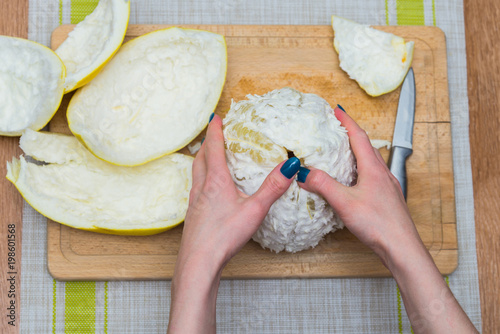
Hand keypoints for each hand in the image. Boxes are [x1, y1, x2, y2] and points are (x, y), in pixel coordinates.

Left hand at [168, 114, 299, 333]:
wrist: (198, 262)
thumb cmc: (224, 236)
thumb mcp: (254, 210)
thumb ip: (272, 188)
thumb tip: (290, 166)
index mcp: (216, 181)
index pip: (214, 148)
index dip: (215, 130)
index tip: (216, 116)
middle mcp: (201, 188)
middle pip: (200, 157)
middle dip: (207, 142)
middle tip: (212, 132)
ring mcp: (194, 202)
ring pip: (195, 172)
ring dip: (201, 159)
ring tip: (207, 156)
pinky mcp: (193, 215)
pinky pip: (195, 188)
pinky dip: (200, 178)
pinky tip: (207, 189)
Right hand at [297, 106, 419, 264]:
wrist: (402, 248)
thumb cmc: (379, 225)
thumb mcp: (345, 203)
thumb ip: (323, 185)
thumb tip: (304, 172)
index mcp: (373, 169)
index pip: (359, 137)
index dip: (346, 121)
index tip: (336, 109)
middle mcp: (382, 174)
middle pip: (366, 146)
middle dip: (351, 133)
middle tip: (337, 126)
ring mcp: (386, 186)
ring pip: (370, 161)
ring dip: (356, 150)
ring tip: (342, 149)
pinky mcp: (386, 198)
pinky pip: (372, 175)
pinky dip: (359, 168)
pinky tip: (352, 179)